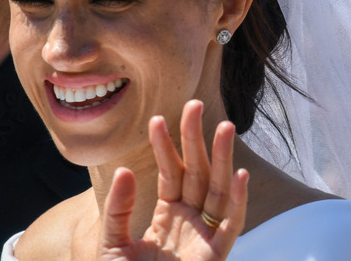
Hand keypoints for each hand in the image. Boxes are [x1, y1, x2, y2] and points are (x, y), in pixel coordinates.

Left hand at [98, 100, 247, 259]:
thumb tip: (125, 169)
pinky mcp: (214, 257)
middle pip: (197, 174)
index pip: (170, 173)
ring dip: (222, 160)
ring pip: (217, 192)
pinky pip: (231, 228)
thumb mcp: (111, 242)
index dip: (166, 146)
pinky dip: (237, 202)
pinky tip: (238, 173)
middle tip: (194, 105)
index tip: (158, 118)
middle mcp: (188, 223)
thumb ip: (118, 210)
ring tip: (223, 126)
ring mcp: (203, 239)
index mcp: (166, 216)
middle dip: (196, 140)